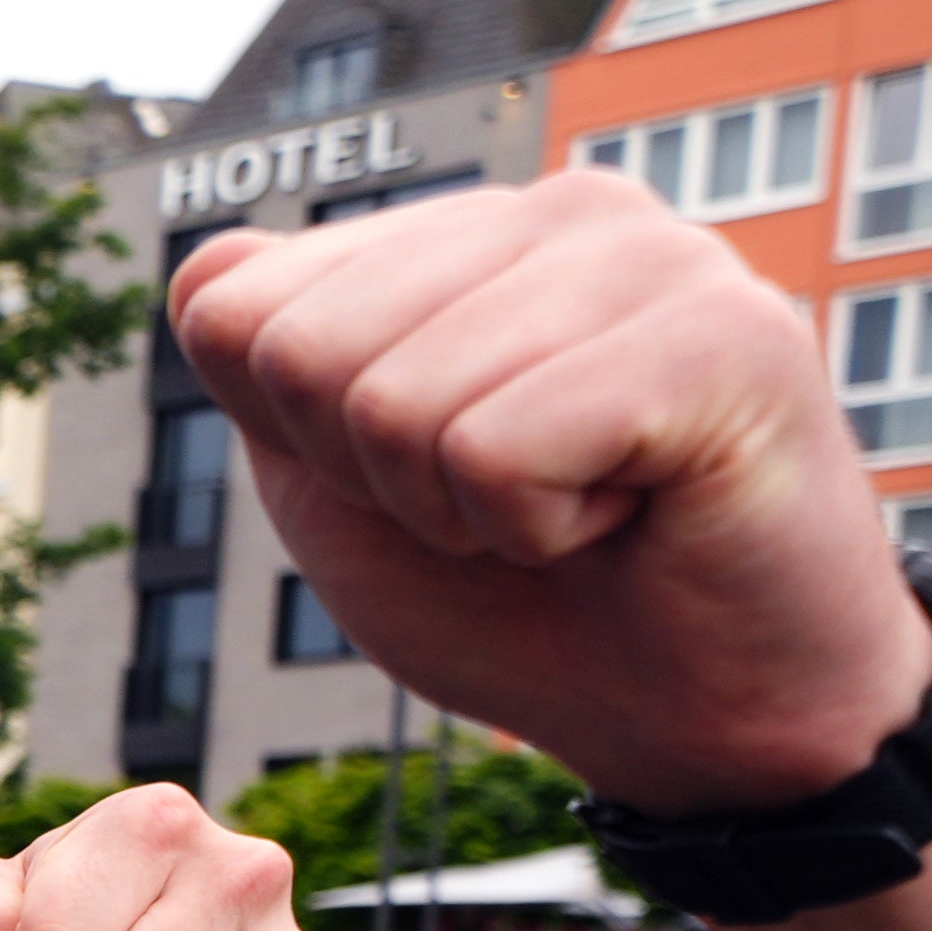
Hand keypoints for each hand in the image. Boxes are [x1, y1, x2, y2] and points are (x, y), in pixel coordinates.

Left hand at [174, 172, 931, 812]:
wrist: (701, 720)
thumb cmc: (524, 603)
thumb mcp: (342, 489)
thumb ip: (265, 377)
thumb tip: (207, 267)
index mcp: (460, 235)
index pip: (229, 304)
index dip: (297, 442)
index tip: (425, 479)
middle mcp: (556, 211)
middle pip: (298, 353)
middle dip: (376, 479)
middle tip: (509, 504)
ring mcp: (649, 254)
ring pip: (394, 405)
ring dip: (466, 511)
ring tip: (582, 509)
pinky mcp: (724, 331)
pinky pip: (499, 451)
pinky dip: (539, 528)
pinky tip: (635, 514)